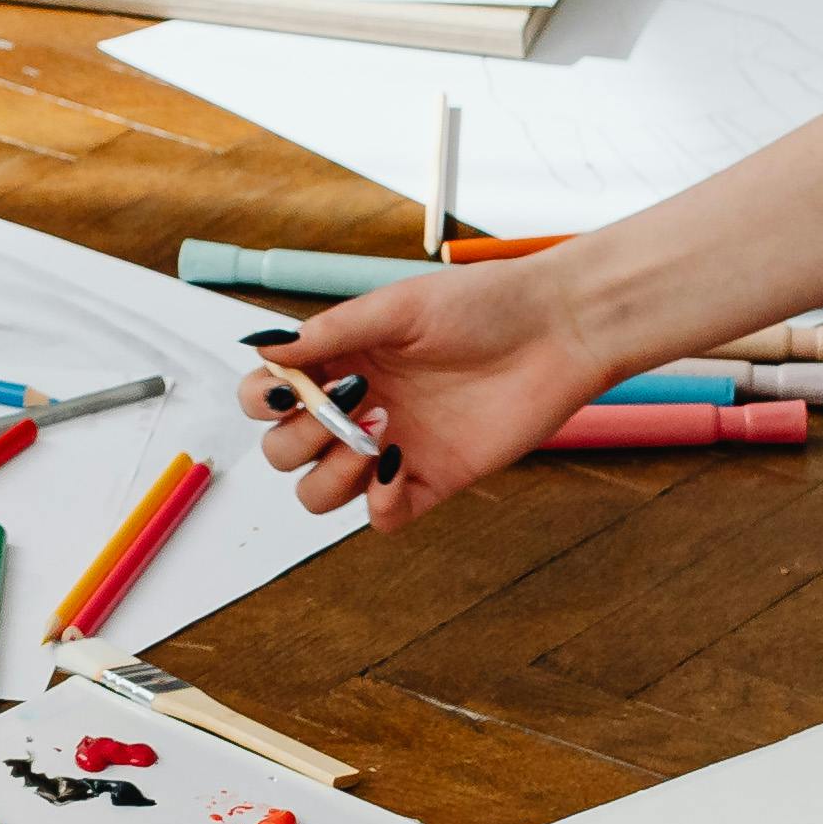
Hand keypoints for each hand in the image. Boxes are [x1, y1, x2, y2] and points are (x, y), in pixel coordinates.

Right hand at [240, 261, 616, 525]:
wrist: (558, 330)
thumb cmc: (483, 304)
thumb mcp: (397, 307)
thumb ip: (331, 333)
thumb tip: (264, 350)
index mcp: (341, 362)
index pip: (269, 397)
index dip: (264, 401)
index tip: (294, 388)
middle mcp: (358, 408)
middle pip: (285, 453)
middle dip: (300, 439)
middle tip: (353, 407)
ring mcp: (392, 448)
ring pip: (320, 493)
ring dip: (330, 474)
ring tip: (378, 435)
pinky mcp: (433, 480)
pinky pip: (382, 519)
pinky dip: (378, 503)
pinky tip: (399, 466)